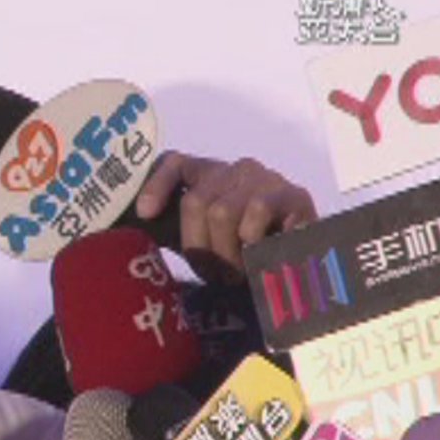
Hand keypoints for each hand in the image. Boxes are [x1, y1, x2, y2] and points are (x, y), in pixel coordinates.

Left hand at [135, 151, 316, 282]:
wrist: (301, 260)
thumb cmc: (243, 250)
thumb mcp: (206, 237)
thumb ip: (174, 229)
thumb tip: (139, 231)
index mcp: (208, 174)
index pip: (176, 163)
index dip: (157, 185)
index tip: (145, 214)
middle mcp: (234, 170)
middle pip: (196, 202)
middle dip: (199, 246)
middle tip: (212, 275)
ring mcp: (264, 178)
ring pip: (222, 211)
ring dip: (225, 252)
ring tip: (234, 274)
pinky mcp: (293, 193)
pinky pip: (258, 211)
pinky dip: (251, 241)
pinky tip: (258, 255)